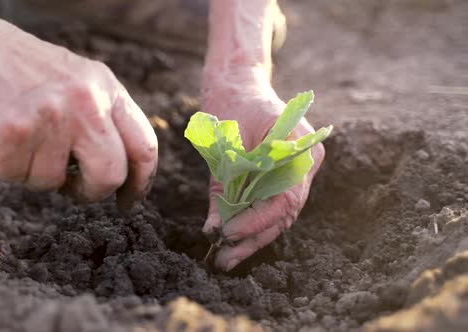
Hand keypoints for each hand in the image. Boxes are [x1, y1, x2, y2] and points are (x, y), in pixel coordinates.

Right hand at [0, 9, 157, 207]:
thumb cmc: (24, 70)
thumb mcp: (80, 79)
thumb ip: (106, 118)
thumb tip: (124, 171)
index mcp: (106, 88)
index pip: (143, 147)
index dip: (141, 183)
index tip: (129, 200)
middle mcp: (84, 102)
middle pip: (110, 175)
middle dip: (92, 192)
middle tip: (76, 188)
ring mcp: (49, 118)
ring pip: (55, 183)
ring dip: (39, 173)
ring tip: (26, 141)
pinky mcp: (12, 134)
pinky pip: (20, 179)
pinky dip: (11, 169)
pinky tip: (5, 140)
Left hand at [201, 66, 324, 270]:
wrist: (237, 84)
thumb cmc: (232, 104)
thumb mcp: (225, 143)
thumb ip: (223, 185)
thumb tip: (216, 228)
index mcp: (301, 147)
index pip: (286, 198)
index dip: (257, 221)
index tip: (228, 234)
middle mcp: (306, 161)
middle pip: (284, 212)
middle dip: (252, 238)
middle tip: (223, 259)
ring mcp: (298, 169)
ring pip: (278, 214)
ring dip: (251, 238)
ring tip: (224, 258)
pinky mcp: (284, 175)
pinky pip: (270, 205)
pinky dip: (251, 222)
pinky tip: (231, 241)